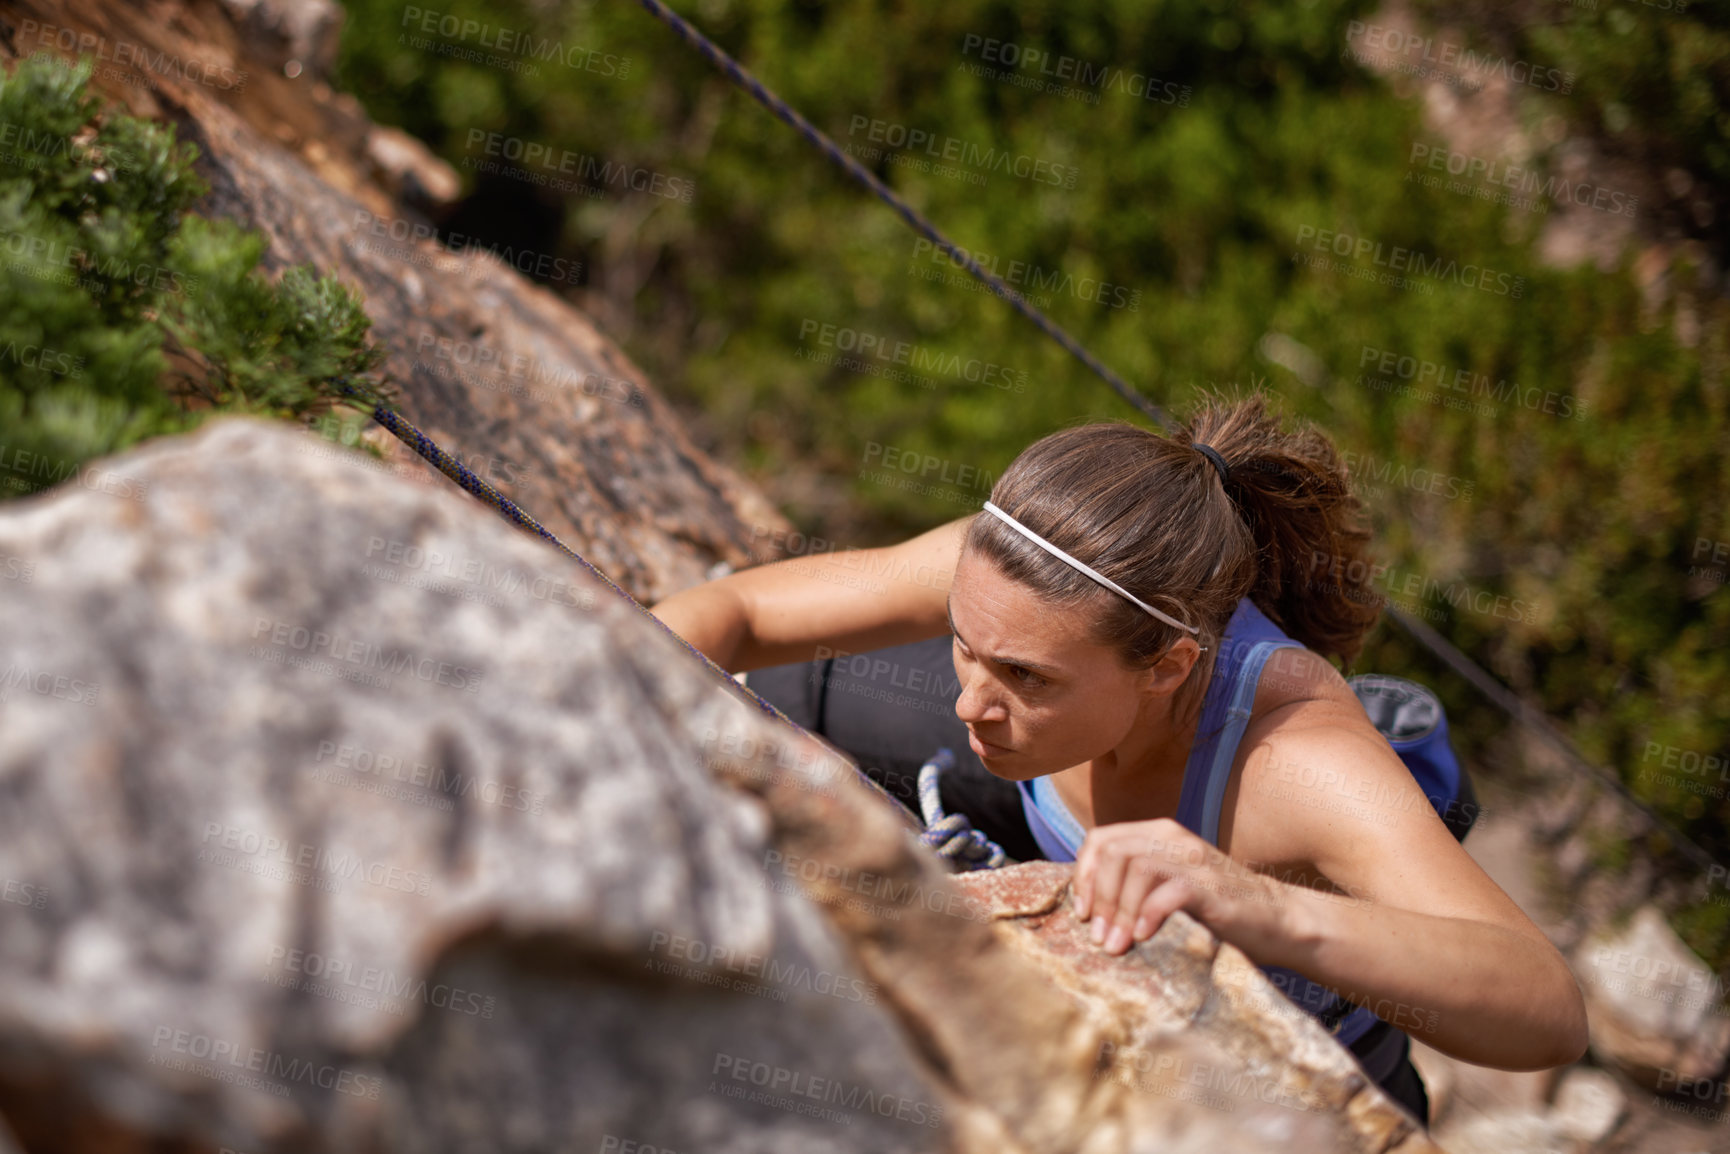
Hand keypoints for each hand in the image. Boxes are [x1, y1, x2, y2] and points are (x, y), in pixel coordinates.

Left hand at [1071, 817, 1289, 957]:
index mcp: (1158, 834)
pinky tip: (1145, 938)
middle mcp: (1173, 838)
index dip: (1083, 875)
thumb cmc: (1214, 910)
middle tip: (1098, 937)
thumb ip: (1134, 883)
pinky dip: (1149, 915)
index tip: (1083, 913)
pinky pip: (1169, 892)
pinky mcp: (1212, 886)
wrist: (1277, 920)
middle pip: (1112, 852)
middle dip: (1099, 898)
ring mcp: (1194, 860)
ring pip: (1135, 868)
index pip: (1100, 840)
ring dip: (1119, 911)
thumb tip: (1086, 908)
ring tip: (1116, 945)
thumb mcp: (1167, 886)